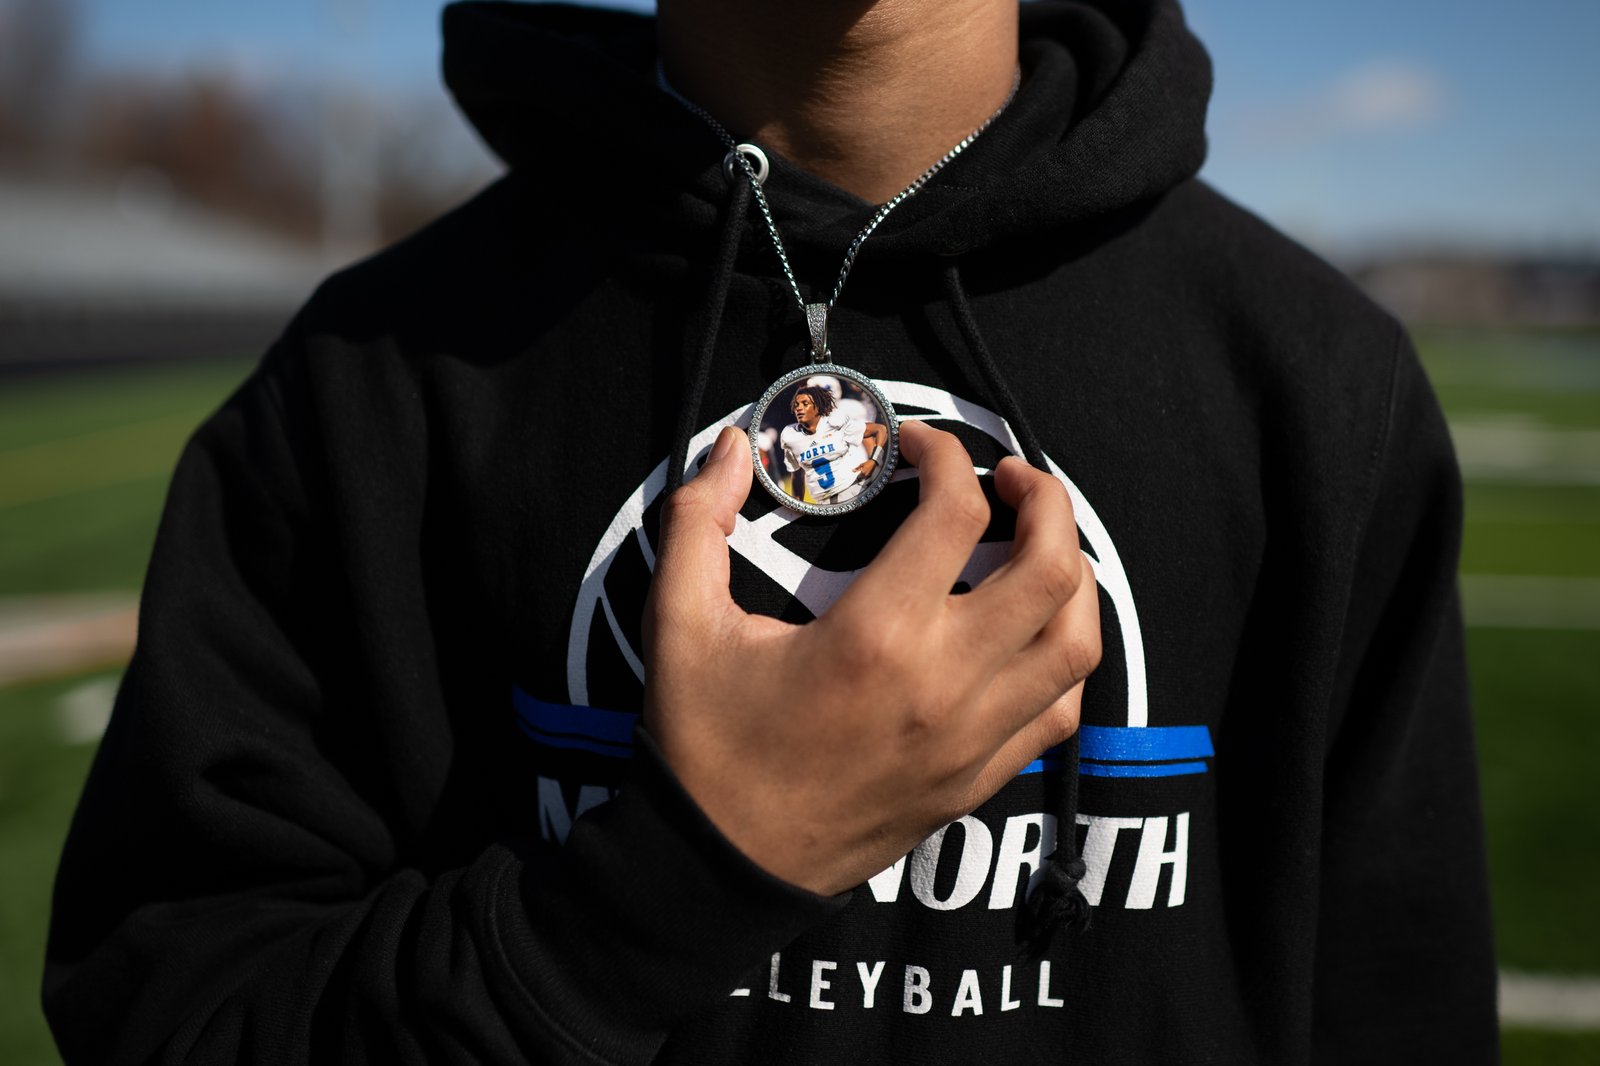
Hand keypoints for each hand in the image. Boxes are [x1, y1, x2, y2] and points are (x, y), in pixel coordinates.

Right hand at [643, 421, 1099, 895]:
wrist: (720, 867)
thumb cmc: (704, 746)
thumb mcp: (679, 623)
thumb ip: (697, 521)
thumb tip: (734, 446)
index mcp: (874, 636)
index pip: (959, 513)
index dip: (948, 454)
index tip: (919, 445)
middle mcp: (943, 684)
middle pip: (1052, 568)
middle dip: (1046, 500)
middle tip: (1010, 479)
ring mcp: (971, 738)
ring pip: (1077, 642)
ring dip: (1072, 577)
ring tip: (1037, 546)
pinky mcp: (977, 779)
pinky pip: (1059, 710)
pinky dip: (1062, 657)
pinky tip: (1027, 633)